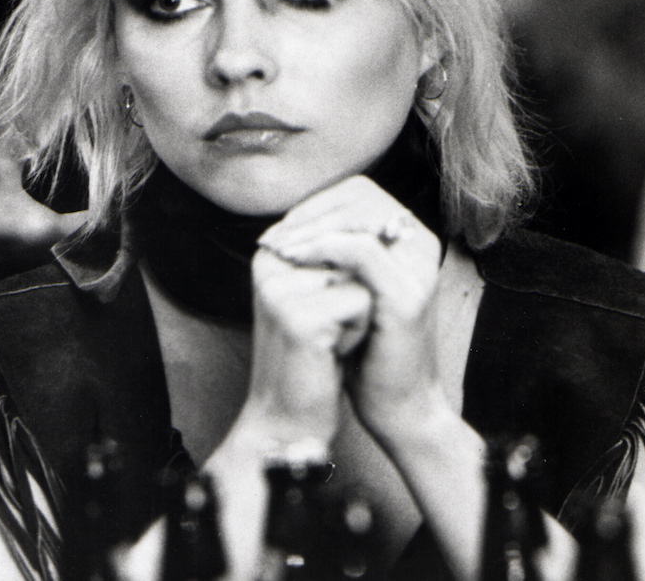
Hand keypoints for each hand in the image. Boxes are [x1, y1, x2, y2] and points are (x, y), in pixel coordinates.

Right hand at [236, 245, 372, 449]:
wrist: (288, 424)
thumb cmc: (311, 359)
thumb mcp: (316, 295)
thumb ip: (331, 255)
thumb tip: (376, 221)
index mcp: (269, 252)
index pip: (337, 226)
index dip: (352, 270)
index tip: (324, 310)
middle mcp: (269, 261)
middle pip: (351, 248)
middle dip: (355, 290)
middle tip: (326, 330)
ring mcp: (281, 288)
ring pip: (361, 274)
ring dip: (359, 311)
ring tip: (328, 341)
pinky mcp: (300, 317)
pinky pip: (362, 303)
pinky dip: (358, 332)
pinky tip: (330, 355)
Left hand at [257, 175, 444, 443]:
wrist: (396, 406)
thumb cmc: (366, 349)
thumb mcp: (347, 290)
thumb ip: (333, 254)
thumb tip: (287, 223)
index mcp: (409, 237)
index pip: (358, 192)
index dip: (315, 204)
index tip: (279, 230)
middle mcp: (420, 243)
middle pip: (360, 196)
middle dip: (310, 213)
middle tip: (273, 238)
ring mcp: (418, 266)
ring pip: (360, 216)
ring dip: (310, 227)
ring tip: (277, 249)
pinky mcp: (407, 295)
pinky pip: (361, 251)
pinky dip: (321, 249)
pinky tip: (294, 260)